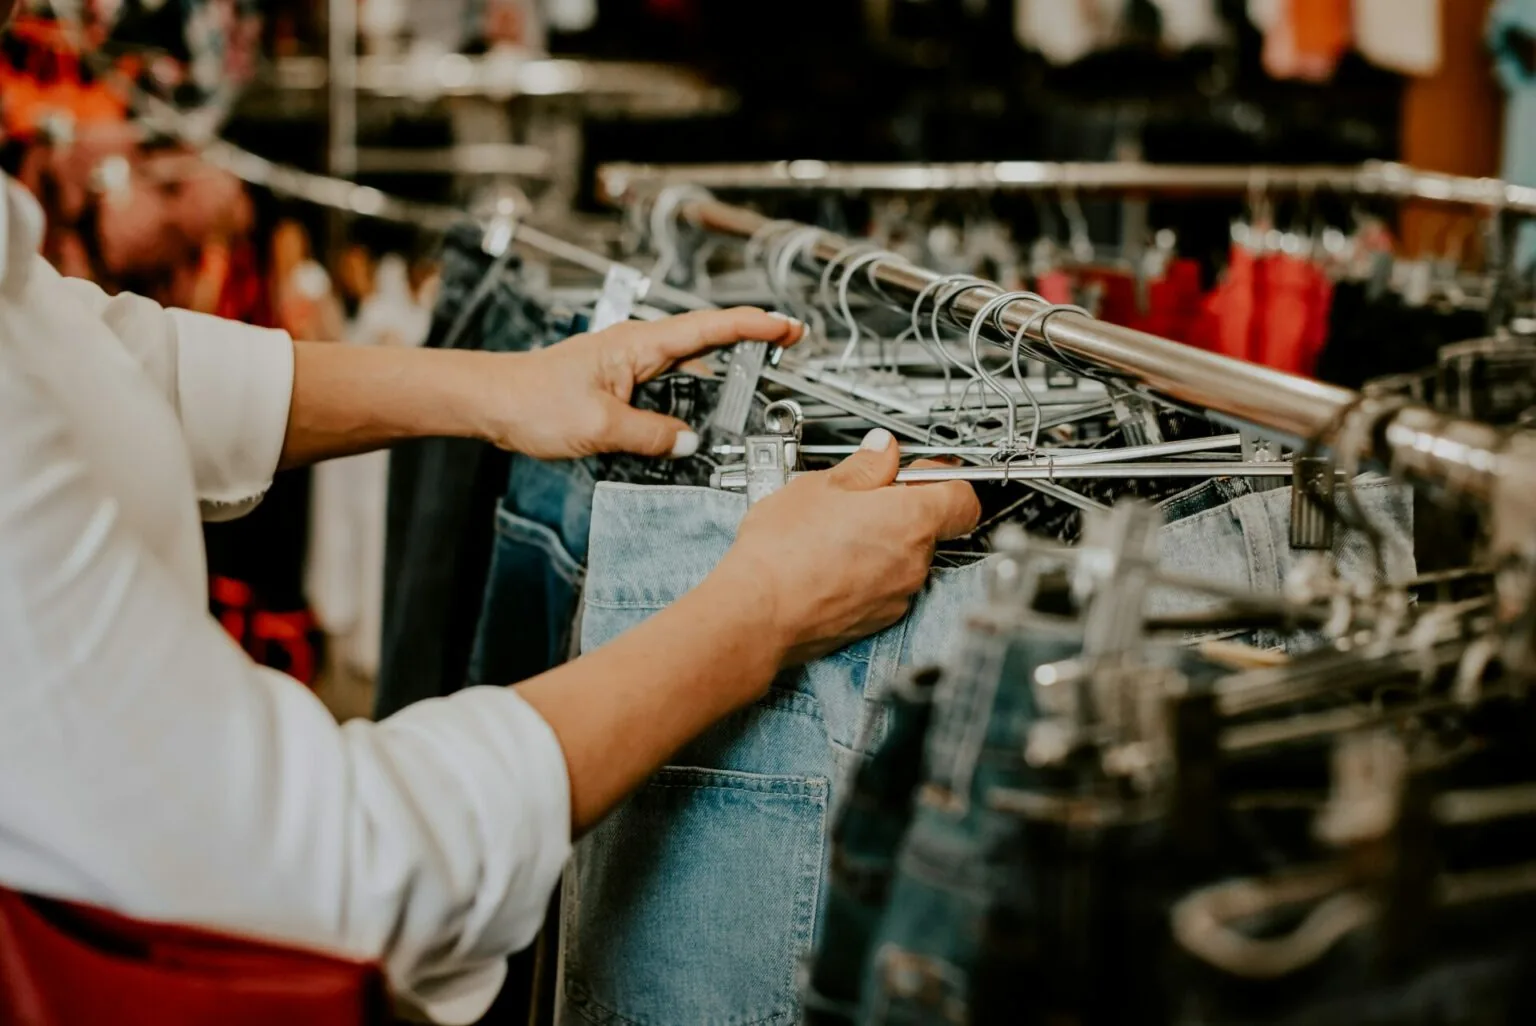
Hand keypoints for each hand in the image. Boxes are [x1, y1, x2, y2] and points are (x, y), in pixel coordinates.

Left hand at [480, 307, 802, 459]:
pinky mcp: (618, 384)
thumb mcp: (601, 427)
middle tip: (784, 357)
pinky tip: (694, 421)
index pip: (710, 328)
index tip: (788, 327)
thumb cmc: (531, 400)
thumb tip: (688, 442)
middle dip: (747, 350)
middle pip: (705, 345)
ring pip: (686, 371)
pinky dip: (687, 400)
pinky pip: (665, 389)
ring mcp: (628, 364)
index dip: (754, 326)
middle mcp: (636, 347)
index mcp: (638, 344)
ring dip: (716, 382)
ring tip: (747, 398)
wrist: (491, 402)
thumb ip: (652, 436)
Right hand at [708, 430, 980, 667]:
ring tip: (836, 532)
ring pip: (906, 557)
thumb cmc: (784, 551)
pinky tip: (830, 562)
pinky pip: (886, 585)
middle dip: (902, 508)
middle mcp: (915, 561)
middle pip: (932, 526)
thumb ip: (864, 465)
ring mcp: (898, 595)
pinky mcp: (878, 619)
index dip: (943, 478)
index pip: (964, 496)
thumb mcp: (820, 486)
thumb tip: (883, 450)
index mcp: (910, 519)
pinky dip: (868, 571)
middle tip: (862, 497)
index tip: (918, 471)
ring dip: (882, 541)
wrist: (758, 612)